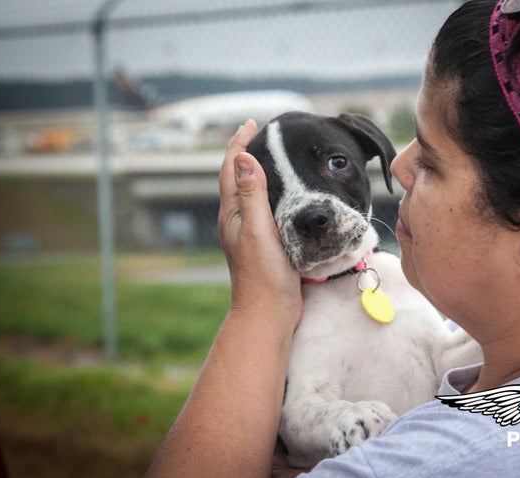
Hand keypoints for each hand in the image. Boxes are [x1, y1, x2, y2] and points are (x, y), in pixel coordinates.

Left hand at [218, 120, 302, 322]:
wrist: (269, 312)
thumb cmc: (263, 274)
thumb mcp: (258, 230)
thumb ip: (253, 194)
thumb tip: (245, 157)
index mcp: (232, 213)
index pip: (233, 169)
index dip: (240, 144)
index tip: (252, 123)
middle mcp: (237, 220)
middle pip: (239, 177)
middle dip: (247, 152)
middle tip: (263, 133)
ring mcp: (250, 232)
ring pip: (251, 193)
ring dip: (259, 171)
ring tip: (274, 156)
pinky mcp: (264, 243)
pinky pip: (265, 208)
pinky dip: (272, 191)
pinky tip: (286, 194)